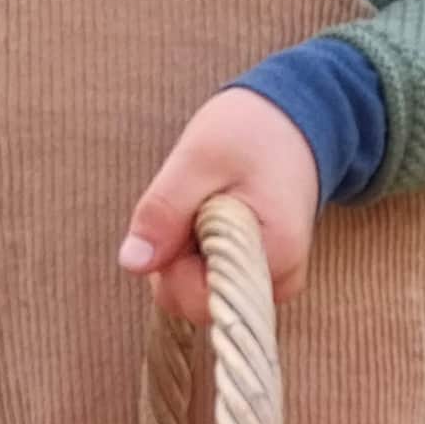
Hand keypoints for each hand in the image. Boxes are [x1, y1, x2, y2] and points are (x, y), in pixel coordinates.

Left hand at [120, 87, 320, 326]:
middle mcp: (280, 281)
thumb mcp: (199, 158)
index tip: (185, 214)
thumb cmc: (251, 132)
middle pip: (195, 302)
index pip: (199, 299)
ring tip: (204, 206)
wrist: (292, 121)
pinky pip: (211, 282)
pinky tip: (210, 218)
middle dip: (174, 259)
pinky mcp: (261, 275)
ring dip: (183, 255)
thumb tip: (132, 263)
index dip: (173, 263)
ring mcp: (271, 281)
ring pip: (199, 293)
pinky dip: (197, 255)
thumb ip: (165, 210)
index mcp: (276, 255)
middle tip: (191, 205)